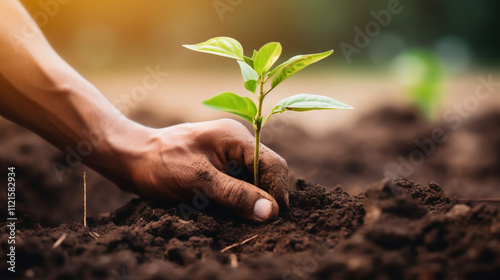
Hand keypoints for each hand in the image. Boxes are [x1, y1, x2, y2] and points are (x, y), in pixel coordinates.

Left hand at [125, 119, 288, 221]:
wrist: (130, 157)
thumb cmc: (160, 164)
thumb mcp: (199, 182)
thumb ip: (236, 195)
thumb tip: (270, 212)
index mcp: (237, 137)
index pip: (274, 164)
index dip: (277, 192)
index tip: (272, 218)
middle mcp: (236, 142)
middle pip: (267, 171)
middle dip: (264, 196)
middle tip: (254, 220)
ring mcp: (228, 152)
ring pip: (254, 178)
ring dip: (249, 198)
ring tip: (239, 214)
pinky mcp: (219, 163)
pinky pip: (239, 180)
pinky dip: (237, 196)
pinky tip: (226, 207)